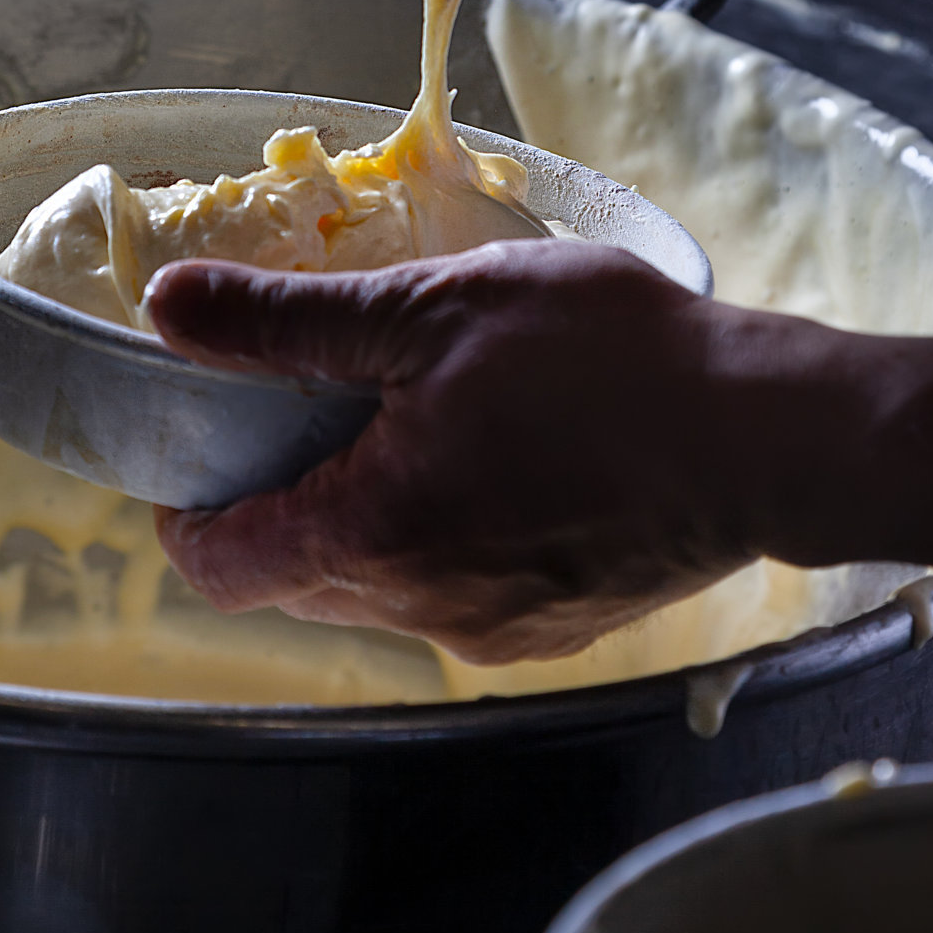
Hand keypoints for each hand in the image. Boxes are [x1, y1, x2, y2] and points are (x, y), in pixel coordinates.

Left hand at [150, 241, 834, 663]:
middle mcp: (422, 605)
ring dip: (363, 513)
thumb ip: (289, 318)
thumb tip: (169, 305)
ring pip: (375, 585)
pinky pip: (450, 591)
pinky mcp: (550, 628)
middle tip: (310, 404)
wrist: (762, 434)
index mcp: (374, 531)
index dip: (189, 510)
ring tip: (411, 417)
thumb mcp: (432, 307)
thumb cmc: (604, 359)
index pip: (222, 565)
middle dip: (280, 498)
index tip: (202, 447)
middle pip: (295, 575)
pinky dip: (437, 536)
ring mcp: (492, 627)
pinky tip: (489, 460)